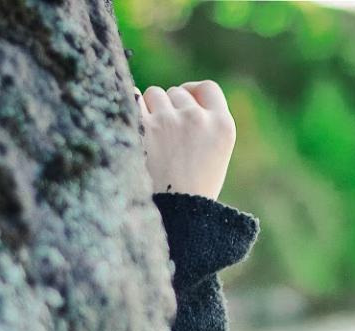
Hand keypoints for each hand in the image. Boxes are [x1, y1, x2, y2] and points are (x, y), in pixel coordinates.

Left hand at [134, 80, 236, 201]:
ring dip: (150, 110)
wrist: (173, 217)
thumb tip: (177, 94)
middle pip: (177, 93)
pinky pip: (132, 98)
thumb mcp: (216, 155)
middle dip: (170, 108)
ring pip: (154, 94)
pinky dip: (131, 110)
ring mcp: (168, 120)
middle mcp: (197, 119)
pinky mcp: (142, 125)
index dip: (193, 93)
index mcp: (223, 126)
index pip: (208, 88)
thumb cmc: (192, 191)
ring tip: (152, 140)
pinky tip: (135, 130)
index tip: (184, 103)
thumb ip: (205, 123)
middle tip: (167, 140)